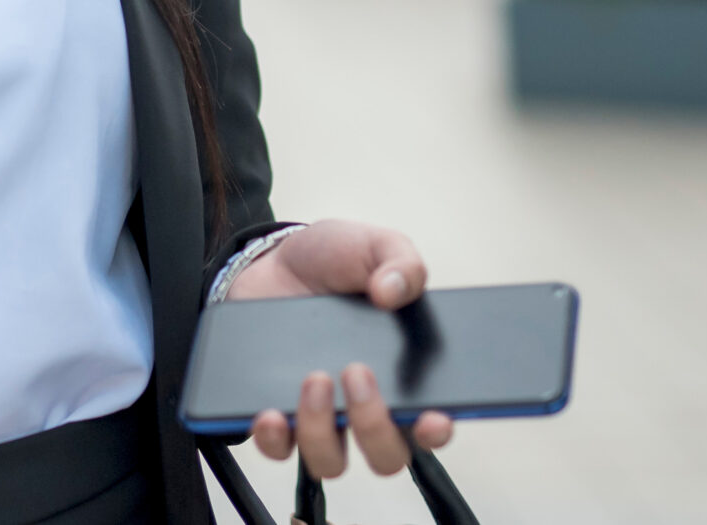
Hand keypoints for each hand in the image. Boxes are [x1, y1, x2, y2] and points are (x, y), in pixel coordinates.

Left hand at [230, 219, 454, 478]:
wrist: (273, 258)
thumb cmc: (333, 261)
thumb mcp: (374, 246)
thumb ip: (400, 262)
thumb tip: (394, 291)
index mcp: (404, 373)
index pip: (431, 424)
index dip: (436, 431)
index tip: (430, 417)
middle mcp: (365, 405)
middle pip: (386, 456)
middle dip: (375, 426)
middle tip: (357, 372)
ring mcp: (320, 414)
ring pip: (331, 461)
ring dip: (323, 431)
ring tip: (314, 377)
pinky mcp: (277, 412)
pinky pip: (278, 449)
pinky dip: (275, 439)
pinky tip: (270, 412)